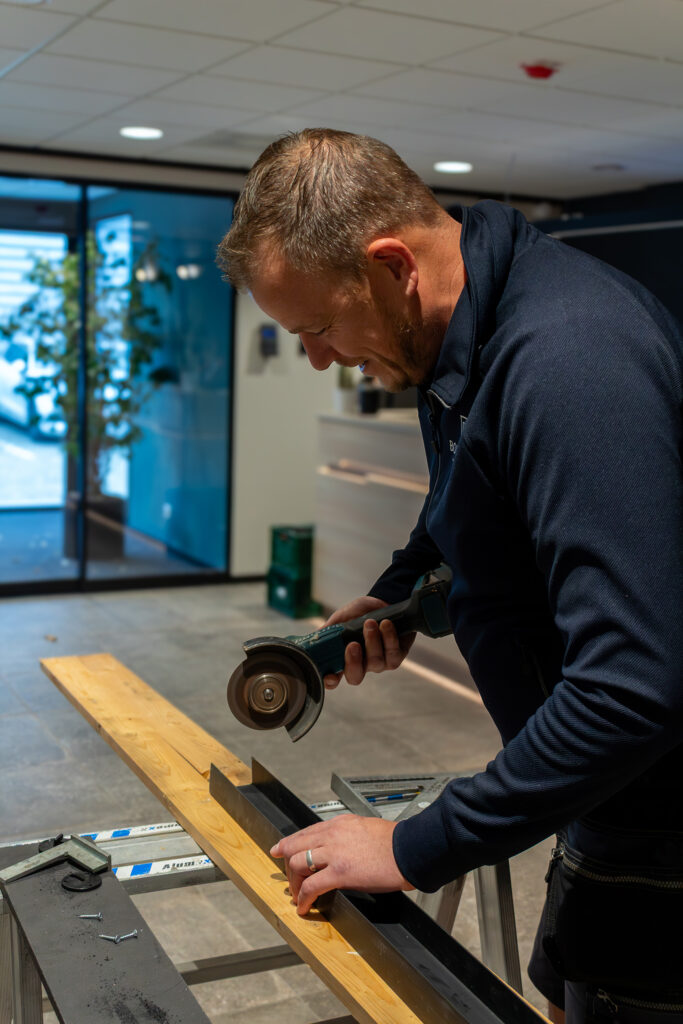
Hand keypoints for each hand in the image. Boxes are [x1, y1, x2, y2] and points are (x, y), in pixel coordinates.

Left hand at [270, 814, 413, 914]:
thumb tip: (342, 849)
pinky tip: (304, 906)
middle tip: (286, 878)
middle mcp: (333, 834)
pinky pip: (312, 886)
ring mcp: (334, 852)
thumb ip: (349, 836)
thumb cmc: (394, 842)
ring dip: (295, 883)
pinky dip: (303, 898)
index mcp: (340, 824)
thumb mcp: (366, 829)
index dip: (290, 842)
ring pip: (298, 864)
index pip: (307, 832)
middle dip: (287, 863)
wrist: (409, 850)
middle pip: (296, 846)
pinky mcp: (340, 872)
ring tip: (298, 895)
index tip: (281, 848)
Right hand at [323, 596, 415, 688]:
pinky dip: (389, 637)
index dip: (331, 681)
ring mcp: (379, 662)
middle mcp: (361, 664)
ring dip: (372, 642)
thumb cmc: (359, 613)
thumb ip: (328, 630)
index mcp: (343, 658)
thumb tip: (314, 638)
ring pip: (375, 662)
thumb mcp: (341, 618)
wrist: (382, 601)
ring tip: (370, 622)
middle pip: (355, 676)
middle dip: (353, 663)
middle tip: (353, 645)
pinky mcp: (396, 656)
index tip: (330, 675)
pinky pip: (393, 653)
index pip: (334, 678)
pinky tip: (385, 624)